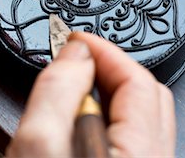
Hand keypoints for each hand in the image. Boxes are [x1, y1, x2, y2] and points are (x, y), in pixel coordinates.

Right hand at [7, 32, 175, 156]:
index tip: (75, 38)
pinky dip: (109, 112)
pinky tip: (82, 114)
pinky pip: (133, 132)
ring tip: (76, 82)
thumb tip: (77, 51)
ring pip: (141, 114)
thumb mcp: (38, 144)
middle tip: (77, 57)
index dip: (104, 50)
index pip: (138, 79)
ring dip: (108, 88)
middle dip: (109, 66)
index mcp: (141, 153)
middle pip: (147, 94)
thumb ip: (58, 91)